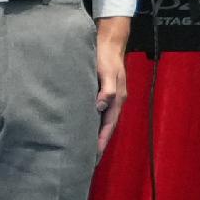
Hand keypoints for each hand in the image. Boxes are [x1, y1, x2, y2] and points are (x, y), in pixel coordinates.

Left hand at [94, 16, 132, 151]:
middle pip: (106, 126)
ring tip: (84, 147)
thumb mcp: (107, 72)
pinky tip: (83, 125)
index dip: (102, 140)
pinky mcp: (102, 91)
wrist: (108, 42)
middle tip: (86, 158)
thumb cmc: (106, 57)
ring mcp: (109, 96)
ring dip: (95, 133)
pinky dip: (92, 121)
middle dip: (98, 142)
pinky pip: (98, 111)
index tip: (94, 155)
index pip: (109, 125)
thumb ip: (106, 89)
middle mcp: (114, 101)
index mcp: (117, 99)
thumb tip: (100, 106)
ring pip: (102, 120)